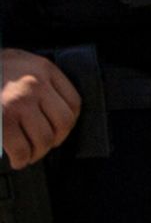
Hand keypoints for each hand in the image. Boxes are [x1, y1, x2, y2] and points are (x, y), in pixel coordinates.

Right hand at [1, 49, 81, 170]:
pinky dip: (21, 159)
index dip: (68, 122)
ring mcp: (19, 102)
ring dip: (37, 153)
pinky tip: (17, 159)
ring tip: (28, 155)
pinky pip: (21, 147)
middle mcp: (35, 84)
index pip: (73, 101)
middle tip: (42, 146)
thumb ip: (35, 79)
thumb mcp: (16, 63)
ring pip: (44, 138)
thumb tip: (49, 112)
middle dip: (54, 141)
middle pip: (63, 123)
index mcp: (42, 68)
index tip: (59, 130)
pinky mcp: (3, 118)